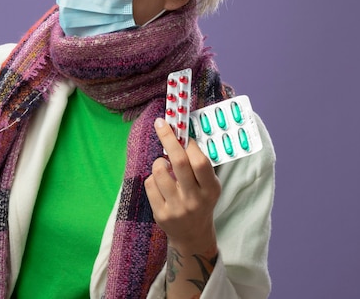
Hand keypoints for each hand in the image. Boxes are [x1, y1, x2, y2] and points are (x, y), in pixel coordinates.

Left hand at [144, 117, 220, 253]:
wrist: (193, 235)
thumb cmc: (200, 202)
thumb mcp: (208, 186)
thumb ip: (198, 166)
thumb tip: (180, 135)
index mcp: (210, 189)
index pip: (200, 162)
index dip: (190, 144)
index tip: (182, 133)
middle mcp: (194, 199)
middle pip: (179, 162)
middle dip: (168, 138)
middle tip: (161, 124)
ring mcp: (177, 208)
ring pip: (159, 172)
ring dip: (159, 161)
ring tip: (164, 165)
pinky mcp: (161, 214)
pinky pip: (149, 184)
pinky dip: (152, 178)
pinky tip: (160, 183)